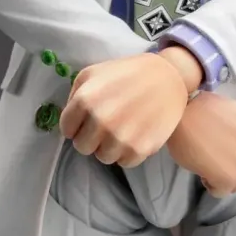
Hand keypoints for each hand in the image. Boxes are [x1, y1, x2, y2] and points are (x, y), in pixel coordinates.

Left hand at [59, 51, 191, 164]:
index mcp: (85, 100)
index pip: (66, 130)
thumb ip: (75, 96)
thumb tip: (70, 122)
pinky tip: (135, 135)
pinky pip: (124, 162)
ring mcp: (120, 137)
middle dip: (91, 138)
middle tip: (105, 126)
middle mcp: (101, 120)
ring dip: (109, 147)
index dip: (76, 125)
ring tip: (122, 130)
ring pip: (103, 158)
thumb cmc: (127, 73)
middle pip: (82, 147)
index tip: (87, 120)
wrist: (169, 78)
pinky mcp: (140, 149)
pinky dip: (128, 153)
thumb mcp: (93, 73)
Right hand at [166, 94, 235, 195]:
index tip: (232, 149)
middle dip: (234, 170)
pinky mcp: (230, 179)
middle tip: (218, 151)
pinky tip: (203, 164)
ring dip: (220, 176)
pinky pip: (219, 192)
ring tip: (209, 155)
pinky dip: (209, 183)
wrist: (185, 110)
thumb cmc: (210, 112)